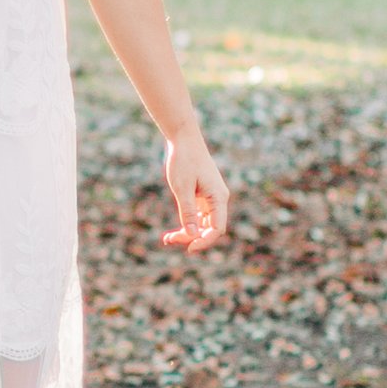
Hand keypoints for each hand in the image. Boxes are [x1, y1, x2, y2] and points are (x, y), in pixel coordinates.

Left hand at [161, 126, 229, 252]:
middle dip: (191, 237)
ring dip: (188, 233)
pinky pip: (198, 216)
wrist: (183, 138)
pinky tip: (174, 231)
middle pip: (209, 228)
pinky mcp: (202, 195)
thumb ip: (188, 212)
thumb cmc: (184, 161)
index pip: (217, 229)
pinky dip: (187, 223)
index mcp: (218, 197)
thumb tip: (191, 235)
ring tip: (168, 238)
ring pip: (203, 224)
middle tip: (169, 240)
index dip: (204, 241)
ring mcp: (211, 198)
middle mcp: (218, 199)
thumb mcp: (182, 188)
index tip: (188, 248)